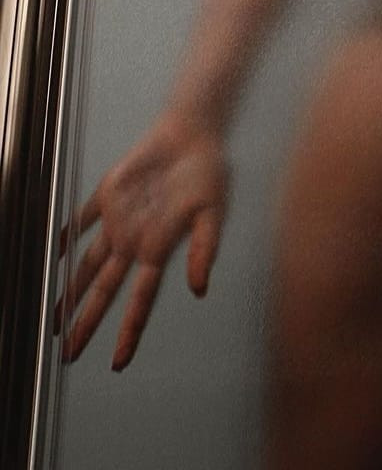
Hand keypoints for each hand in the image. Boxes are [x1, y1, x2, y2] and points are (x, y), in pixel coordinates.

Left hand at [55, 110, 228, 370]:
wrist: (193, 133)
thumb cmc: (207, 172)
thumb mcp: (213, 212)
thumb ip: (205, 249)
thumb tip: (200, 288)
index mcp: (159, 249)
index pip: (140, 300)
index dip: (129, 331)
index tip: (117, 361)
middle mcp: (135, 240)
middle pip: (104, 290)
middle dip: (87, 322)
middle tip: (67, 353)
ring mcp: (120, 219)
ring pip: (88, 263)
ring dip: (71, 290)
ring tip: (54, 318)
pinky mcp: (109, 194)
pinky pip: (83, 218)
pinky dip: (68, 234)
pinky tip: (55, 250)